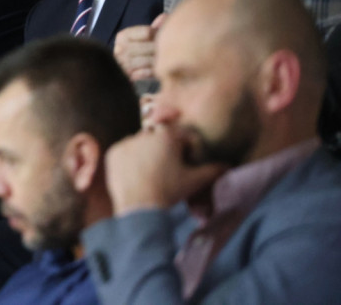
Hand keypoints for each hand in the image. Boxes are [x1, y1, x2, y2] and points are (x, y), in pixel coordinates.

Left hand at [105, 126, 227, 215]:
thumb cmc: (170, 191)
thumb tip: (228, 166)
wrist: (139, 207)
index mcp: (167, 135)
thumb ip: (213, 170)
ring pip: (141, 143)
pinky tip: (137, 174)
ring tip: (152, 173)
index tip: (188, 164)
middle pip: (161, 138)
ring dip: (148, 152)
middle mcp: (145, 134)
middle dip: (166, 149)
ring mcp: (127, 142)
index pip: (182, 135)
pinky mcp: (113, 152)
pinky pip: (125, 151)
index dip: (188, 149)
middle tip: (169, 170)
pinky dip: (131, 159)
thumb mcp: (194, 181)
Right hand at [113, 15, 164, 81]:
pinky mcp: (127, 75)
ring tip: (163, 60)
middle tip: (168, 51)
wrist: (123, 71)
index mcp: (123, 36)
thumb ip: (154, 27)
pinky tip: (156, 69)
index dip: (158, 35)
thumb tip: (165, 16)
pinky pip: (145, 73)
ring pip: (148, 60)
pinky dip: (153, 71)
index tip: (161, 38)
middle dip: (159, 49)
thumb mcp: (144, 37)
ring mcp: (123, 63)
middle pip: (149, 46)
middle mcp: (120, 49)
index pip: (147, 32)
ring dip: (158, 61)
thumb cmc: (138, 50)